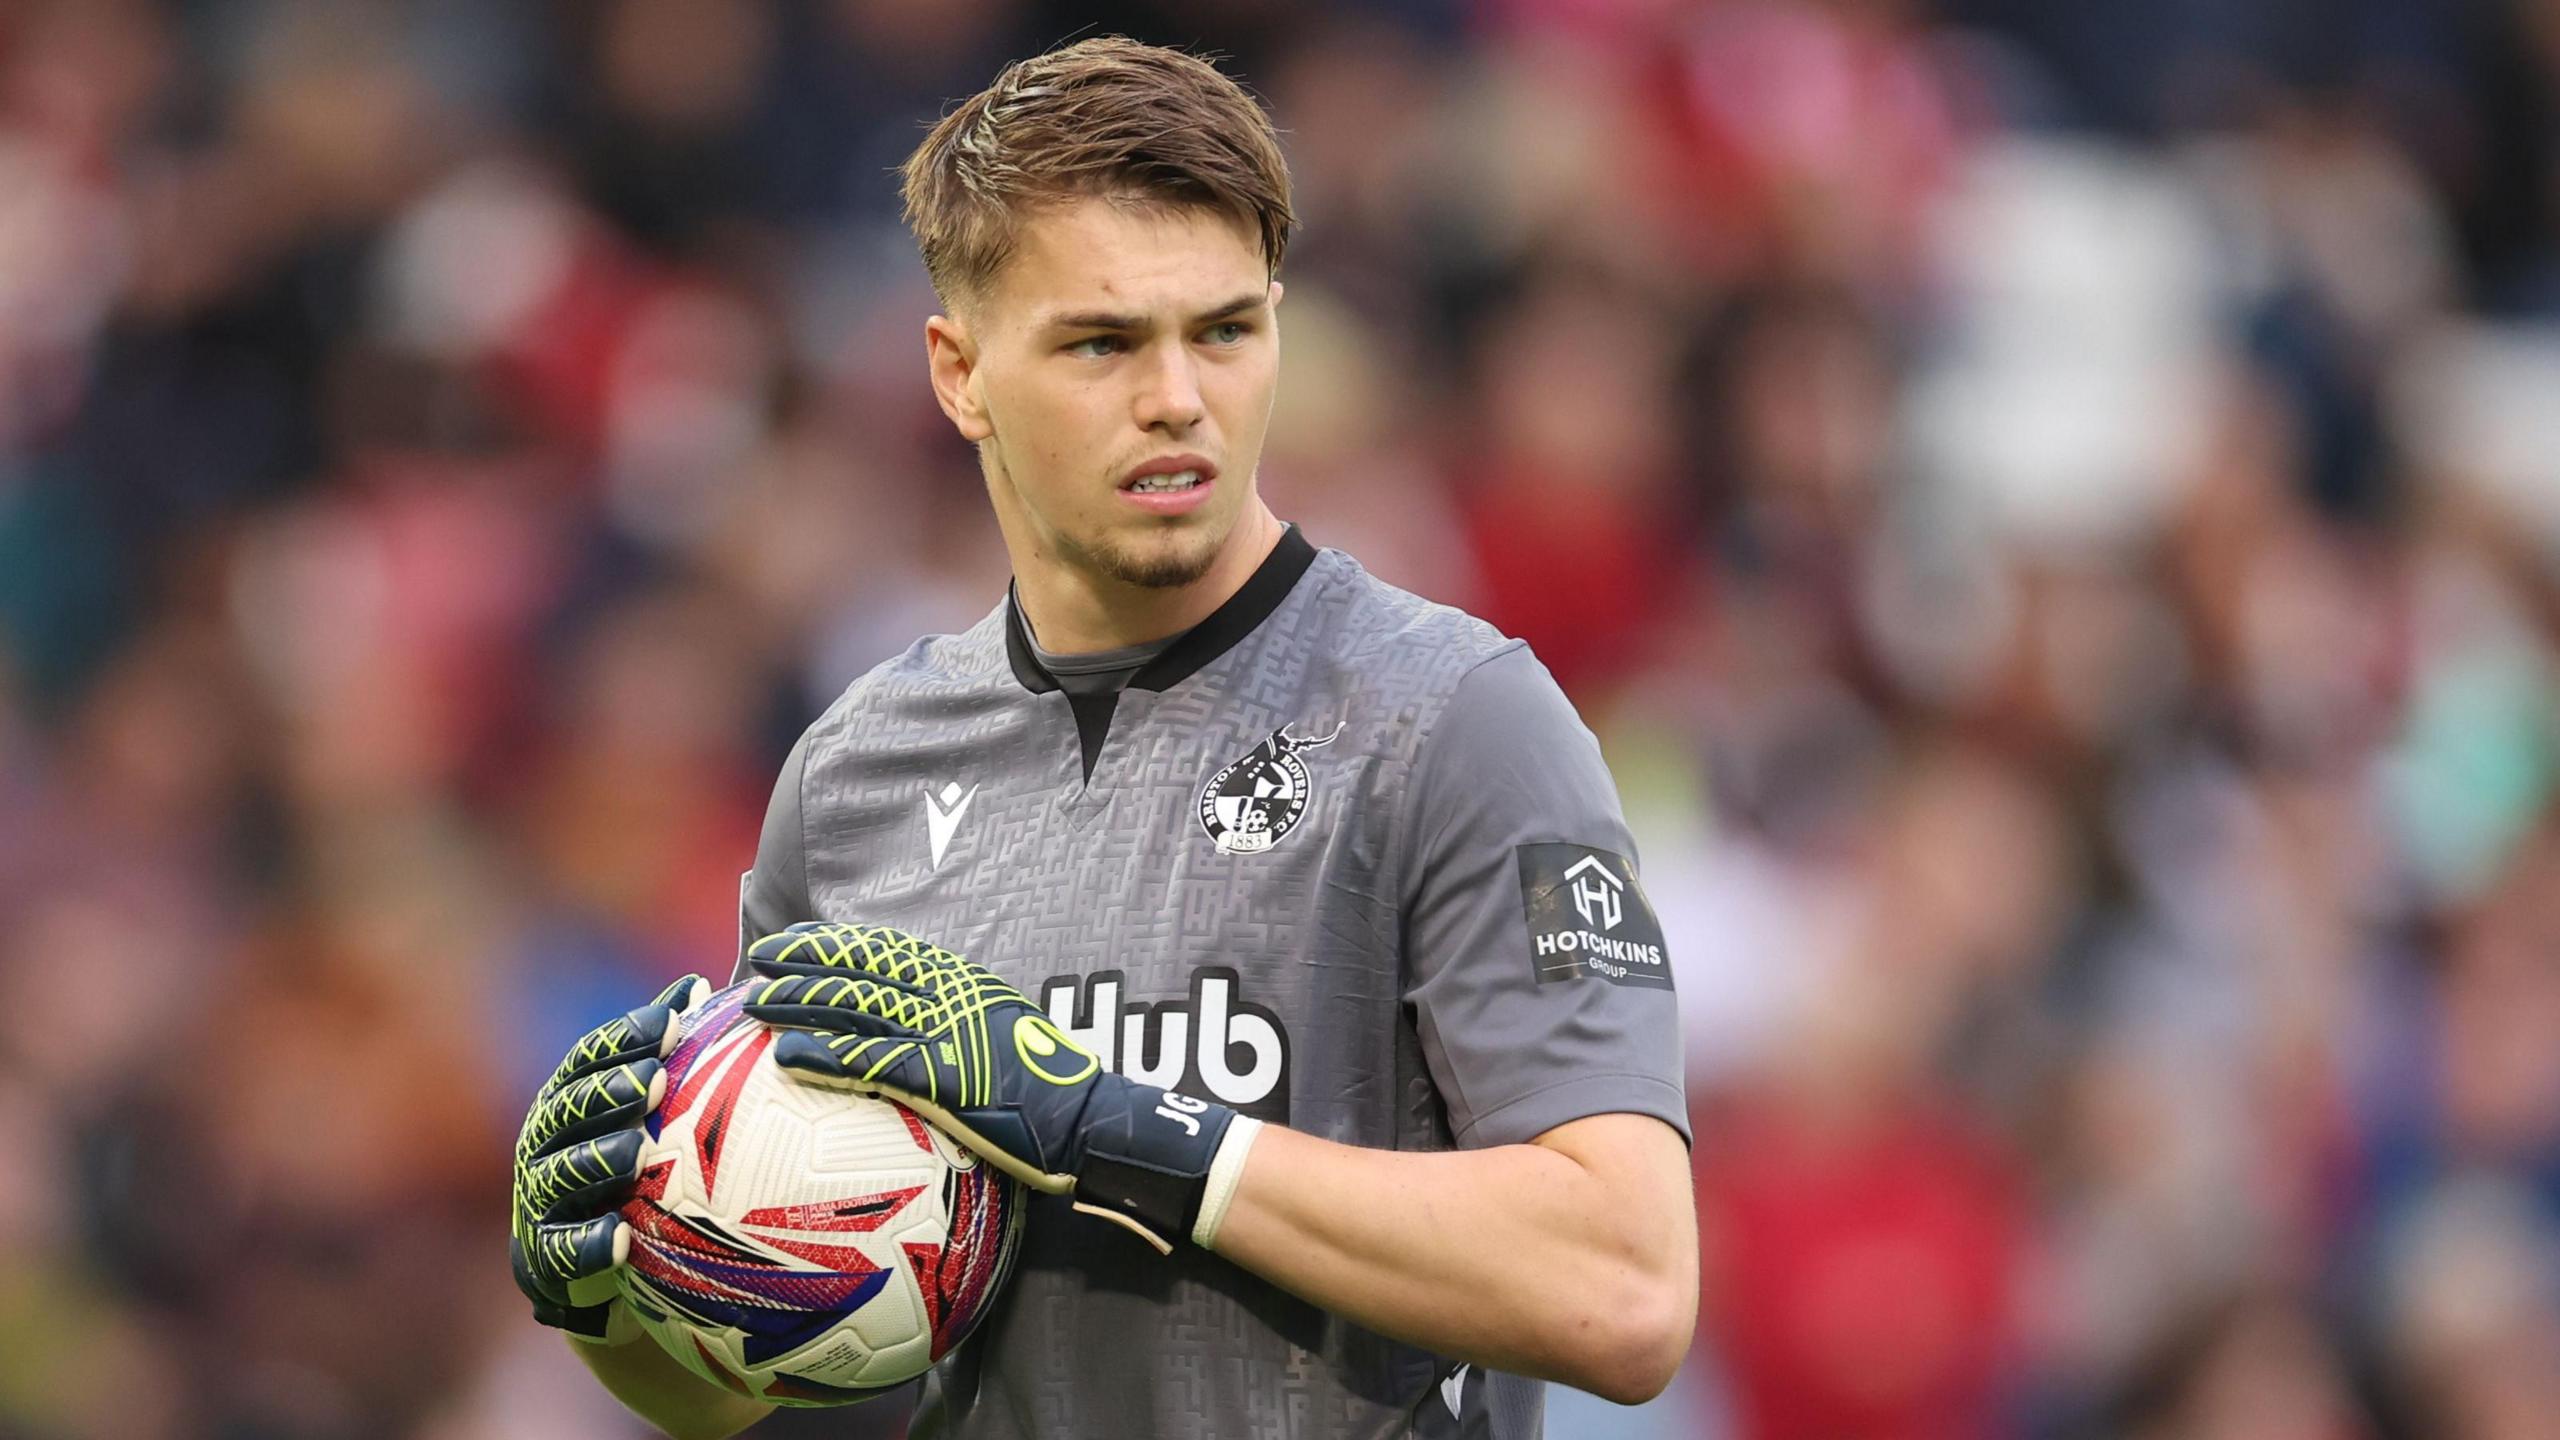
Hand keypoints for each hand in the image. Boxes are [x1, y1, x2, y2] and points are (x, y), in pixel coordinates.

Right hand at [510, 973, 709, 1340]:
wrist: (604, 1265)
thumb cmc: (639, 1170)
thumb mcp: (654, 1110)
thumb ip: (670, 1051)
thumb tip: (697, 983)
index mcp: (572, 1100)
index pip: (592, 1058)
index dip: (628, 1036)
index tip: (674, 1021)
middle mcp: (546, 1143)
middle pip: (570, 1109)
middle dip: (609, 1091)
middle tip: (656, 1080)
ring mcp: (541, 1199)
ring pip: (560, 1174)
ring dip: (596, 1161)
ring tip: (635, 1153)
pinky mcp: (545, 1257)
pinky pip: (563, 1250)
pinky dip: (588, 1244)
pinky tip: (621, 1238)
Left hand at [742, 922, 1259, 1253]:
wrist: (1088, 1121)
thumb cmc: (1047, 1089)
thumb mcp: (1001, 1034)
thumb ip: (957, 1023)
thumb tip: (916, 1030)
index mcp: (963, 982)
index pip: (888, 950)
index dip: (836, 941)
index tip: (796, 937)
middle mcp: (950, 997)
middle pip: (863, 969)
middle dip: (805, 960)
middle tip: (759, 958)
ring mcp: (945, 1035)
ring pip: (858, 1008)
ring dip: (801, 1002)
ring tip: (757, 1000)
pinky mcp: (942, 1078)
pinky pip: (869, 1063)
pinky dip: (824, 1057)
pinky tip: (786, 1055)